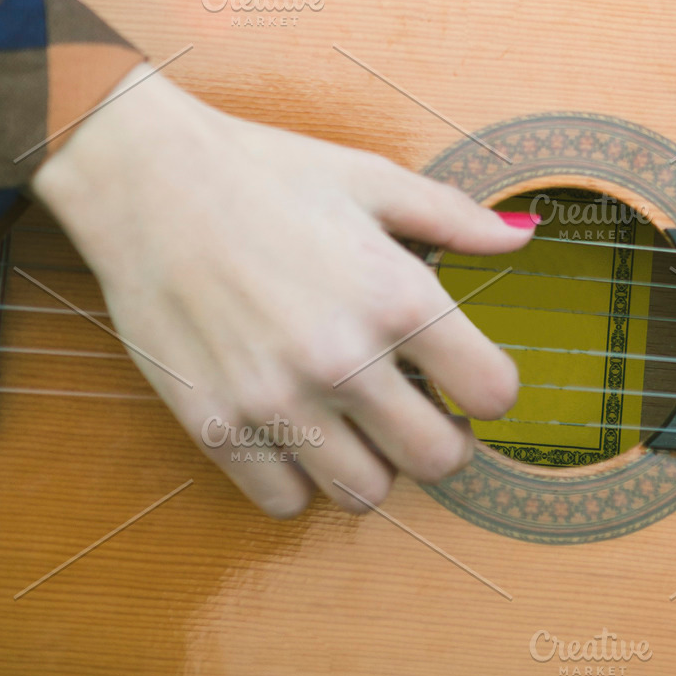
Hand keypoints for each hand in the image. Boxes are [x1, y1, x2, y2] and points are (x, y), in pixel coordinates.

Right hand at [31, 70, 532, 516]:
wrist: (150, 182)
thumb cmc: (268, 173)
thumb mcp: (372, 179)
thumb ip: (455, 218)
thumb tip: (525, 237)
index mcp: (397, 296)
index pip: (493, 395)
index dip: (491, 388)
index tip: (469, 376)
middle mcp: (345, 361)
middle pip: (439, 461)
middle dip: (441, 437)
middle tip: (419, 406)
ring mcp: (278, 403)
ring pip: (365, 494)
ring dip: (372, 463)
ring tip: (354, 418)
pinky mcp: (216, 428)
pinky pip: (283, 503)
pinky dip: (297, 478)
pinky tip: (295, 429)